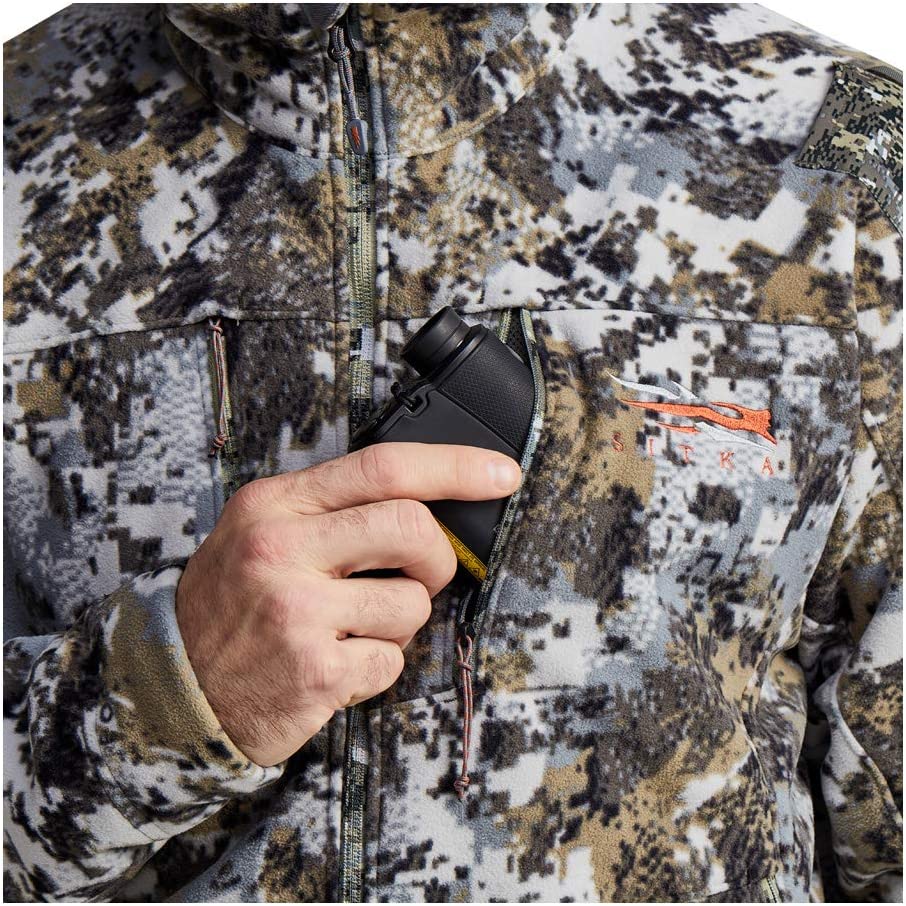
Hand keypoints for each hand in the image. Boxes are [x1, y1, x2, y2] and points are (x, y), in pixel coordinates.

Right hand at [175, 443, 521, 765]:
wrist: (172, 686)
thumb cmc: (230, 604)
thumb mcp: (258, 532)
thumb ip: (330, 510)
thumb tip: (425, 504)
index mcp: (274, 504)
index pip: (382, 466)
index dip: (453, 467)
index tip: (499, 473)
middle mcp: (282, 550)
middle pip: (412, 528)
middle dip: (437, 558)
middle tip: (421, 574)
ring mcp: (297, 612)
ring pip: (412, 604)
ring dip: (399, 622)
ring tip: (353, 629)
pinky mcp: (315, 672)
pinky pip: (391, 660)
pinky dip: (377, 665)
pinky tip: (337, 663)